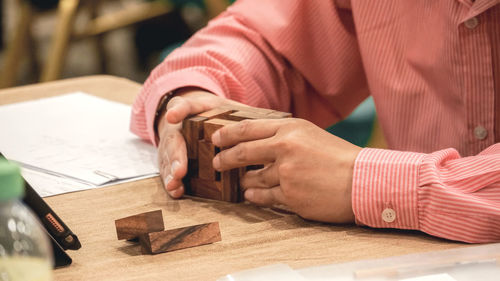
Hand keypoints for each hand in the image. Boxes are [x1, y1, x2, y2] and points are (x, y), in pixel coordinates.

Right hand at [157, 88, 249, 197]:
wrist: (198, 115)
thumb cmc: (220, 115)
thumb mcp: (231, 110)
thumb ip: (245, 116)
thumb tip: (279, 123)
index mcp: (195, 110)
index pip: (185, 106)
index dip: (178, 110)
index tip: (173, 117)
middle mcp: (180, 126)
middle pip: (174, 139)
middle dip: (176, 155)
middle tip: (180, 170)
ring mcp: (173, 144)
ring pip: (168, 157)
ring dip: (171, 171)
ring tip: (176, 183)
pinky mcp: (173, 159)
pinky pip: (169, 169)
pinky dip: (172, 180)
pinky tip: (177, 190)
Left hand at [211, 118, 361, 222]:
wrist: (363, 181)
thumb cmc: (339, 157)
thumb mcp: (311, 135)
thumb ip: (284, 136)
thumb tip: (258, 142)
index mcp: (290, 129)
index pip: (248, 129)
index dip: (227, 134)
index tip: (215, 139)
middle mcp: (285, 148)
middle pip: (243, 153)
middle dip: (224, 159)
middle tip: (216, 163)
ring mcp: (286, 173)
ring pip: (252, 178)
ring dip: (244, 181)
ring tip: (241, 181)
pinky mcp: (291, 196)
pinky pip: (264, 197)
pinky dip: (255, 196)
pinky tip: (251, 195)